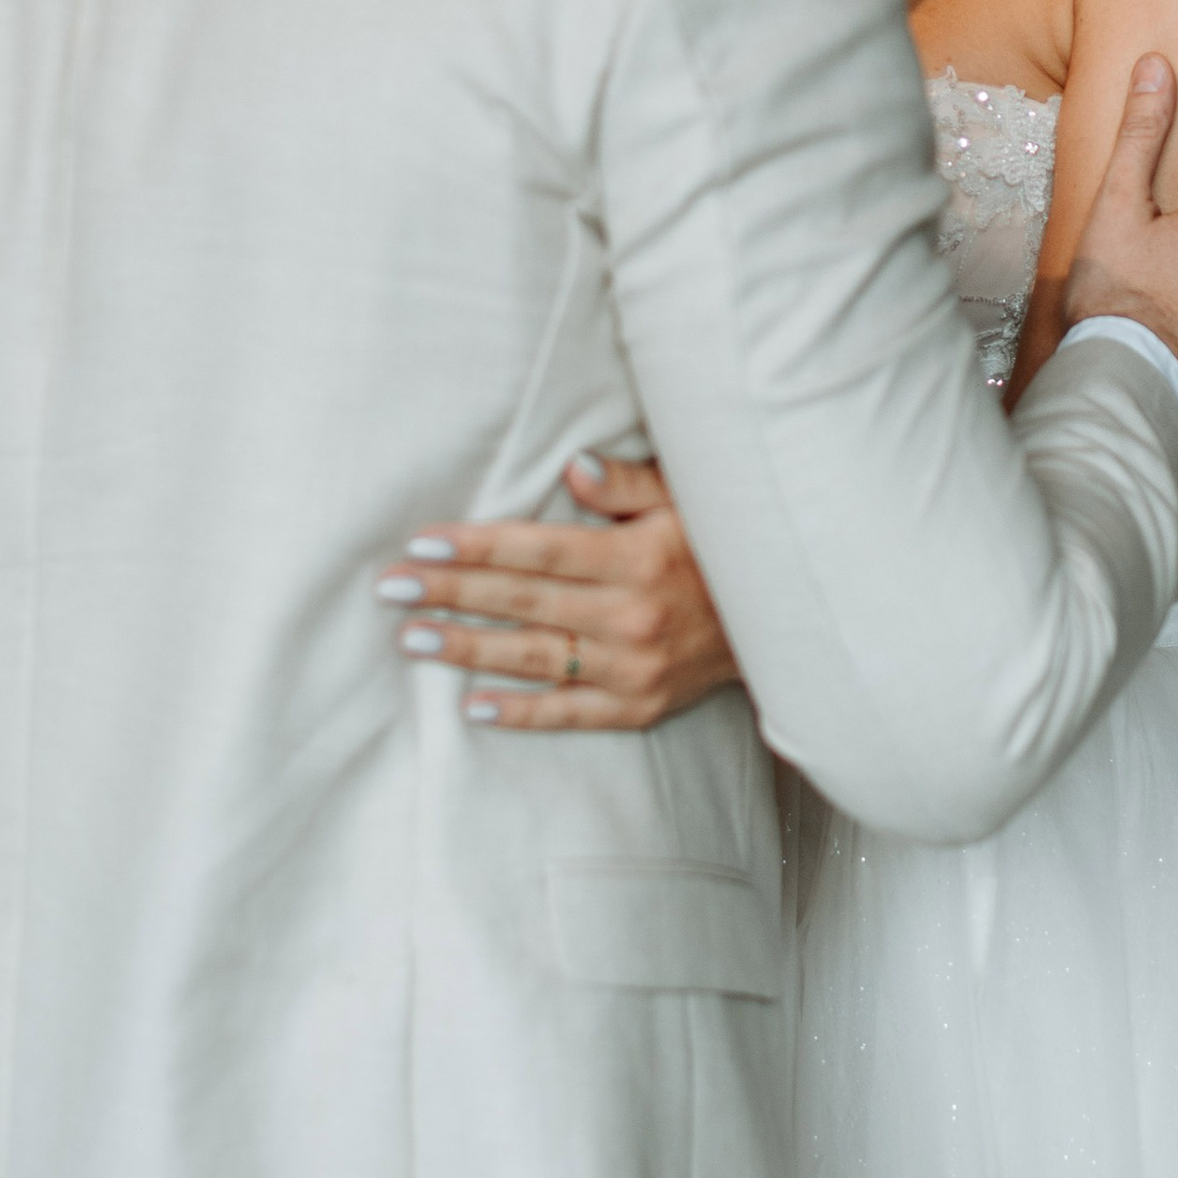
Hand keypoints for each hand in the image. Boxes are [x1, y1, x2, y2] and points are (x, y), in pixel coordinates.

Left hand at [376, 454, 739, 729]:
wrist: (786, 624)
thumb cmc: (725, 546)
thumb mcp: (690, 499)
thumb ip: (629, 483)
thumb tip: (573, 465)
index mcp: (637, 559)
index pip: (539, 551)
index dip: (476, 547)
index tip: (421, 543)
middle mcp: (630, 617)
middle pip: (522, 602)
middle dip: (450, 593)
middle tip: (390, 589)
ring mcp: (634, 668)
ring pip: (534, 657)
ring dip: (466, 648)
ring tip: (410, 639)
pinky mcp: (640, 706)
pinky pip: (569, 712)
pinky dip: (520, 712)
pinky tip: (470, 705)